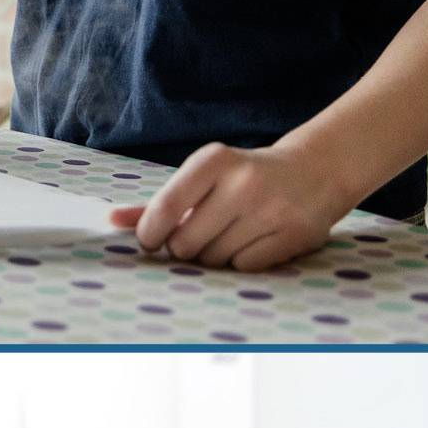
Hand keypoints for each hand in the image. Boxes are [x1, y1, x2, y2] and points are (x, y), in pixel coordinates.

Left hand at [112, 141, 353, 269]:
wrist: (316, 170)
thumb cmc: (243, 177)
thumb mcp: (201, 178)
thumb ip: (157, 202)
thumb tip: (112, 222)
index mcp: (214, 160)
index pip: (164, 209)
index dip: (149, 234)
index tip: (151, 241)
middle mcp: (244, 181)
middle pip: (185, 243)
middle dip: (183, 248)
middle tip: (197, 236)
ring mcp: (272, 208)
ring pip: (213, 259)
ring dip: (212, 257)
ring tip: (228, 235)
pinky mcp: (295, 234)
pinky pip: (244, 267)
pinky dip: (241, 262)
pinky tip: (252, 242)